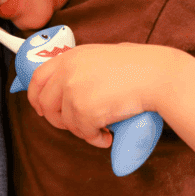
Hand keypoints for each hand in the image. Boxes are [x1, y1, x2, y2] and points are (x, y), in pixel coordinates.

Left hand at [26, 43, 173, 147]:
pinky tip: (108, 135)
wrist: (158, 76)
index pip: (37, 77)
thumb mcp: (101, 57)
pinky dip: (95, 139)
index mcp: (70, 57)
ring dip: (82, 131)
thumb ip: (81, 67)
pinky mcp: (84, 111)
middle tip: (76, 125)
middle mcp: (67, 73)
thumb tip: (67, 86)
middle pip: (45, 104)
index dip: (35, 96)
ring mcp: (74, 91)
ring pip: (66, 122)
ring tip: (100, 129)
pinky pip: (83, 133)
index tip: (41, 108)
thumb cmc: (139, 67)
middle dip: (58, 120)